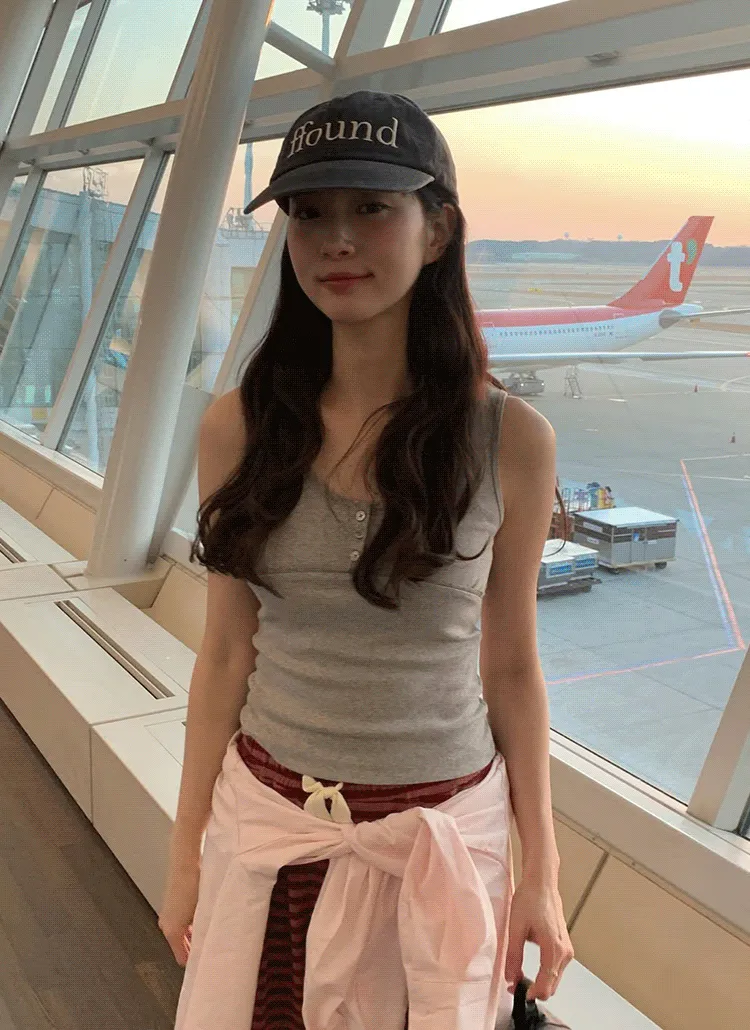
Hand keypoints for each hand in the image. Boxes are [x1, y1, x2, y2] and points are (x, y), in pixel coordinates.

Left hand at [504, 876, 573, 1001]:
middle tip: (514, 983)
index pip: (546, 985)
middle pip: (552, 985)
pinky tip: (531, 966)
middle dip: (534, 989)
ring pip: (555, 978)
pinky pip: (556, 968)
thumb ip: (513, 956)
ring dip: (540, 982)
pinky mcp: (565, 945)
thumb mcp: (516, 928)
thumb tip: (510, 977)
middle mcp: (565, 952)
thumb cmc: (530, 899)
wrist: (541, 883)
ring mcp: (567, 949)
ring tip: (519, 973)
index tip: (516, 992)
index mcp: (554, 949)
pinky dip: (545, 972)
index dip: (531, 993)